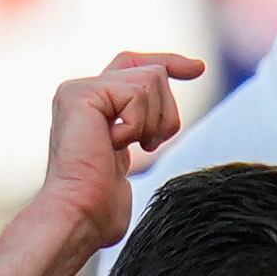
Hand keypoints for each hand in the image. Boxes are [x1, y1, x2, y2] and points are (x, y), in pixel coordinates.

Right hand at [37, 50, 205, 245]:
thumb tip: (165, 123)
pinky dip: (136, 125)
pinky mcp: (81, 93)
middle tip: (146, 146)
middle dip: (165, 113)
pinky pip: (136, 94)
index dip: (168, 62)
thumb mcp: (127, 157)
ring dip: (152, 122)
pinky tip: (112, 145)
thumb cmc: (102, 205)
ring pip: (151, 79)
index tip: (197, 68)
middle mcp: (82, 90)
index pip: (135, 65)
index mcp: (91, 104)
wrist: (80, 214)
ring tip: (126, 147)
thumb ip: (139, 127)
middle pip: (153, 72)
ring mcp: (79, 89)